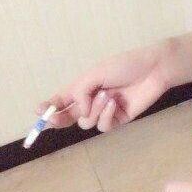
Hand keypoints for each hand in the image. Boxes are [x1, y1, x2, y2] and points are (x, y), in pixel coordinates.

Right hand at [35, 41, 173, 131]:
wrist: (154, 69)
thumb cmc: (125, 65)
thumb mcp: (96, 73)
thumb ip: (80, 92)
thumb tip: (78, 112)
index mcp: (85, 86)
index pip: (63, 99)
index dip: (49, 106)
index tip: (38, 111)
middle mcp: (92, 100)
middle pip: (69, 116)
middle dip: (58, 119)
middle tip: (52, 119)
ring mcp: (105, 111)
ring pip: (86, 122)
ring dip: (94, 110)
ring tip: (107, 95)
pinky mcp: (118, 119)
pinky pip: (103, 125)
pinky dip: (106, 115)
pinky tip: (115, 103)